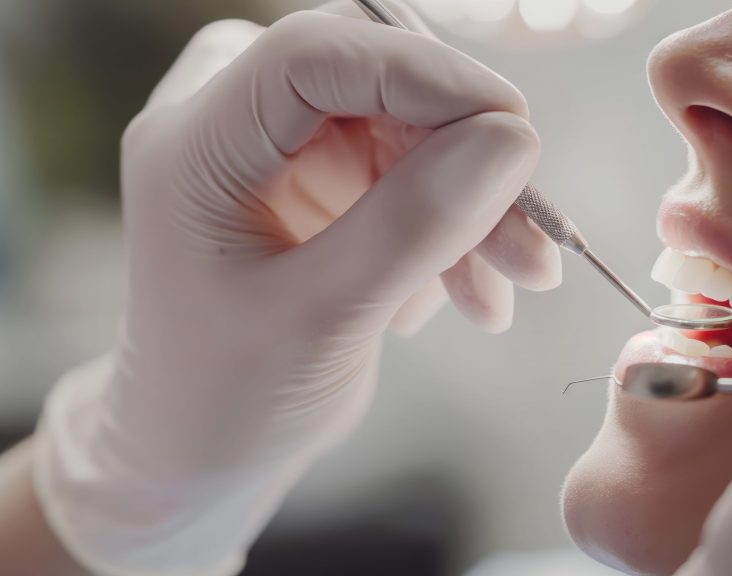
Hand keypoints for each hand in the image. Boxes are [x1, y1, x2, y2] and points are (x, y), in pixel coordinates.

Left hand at [33, 3, 558, 574]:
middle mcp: (231, 120)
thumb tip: (514, 141)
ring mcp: (277, 145)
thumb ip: (414, 225)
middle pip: (376, 83)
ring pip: (410, 126)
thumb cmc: (231, 395)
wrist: (204, 446)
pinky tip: (468, 293)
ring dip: (474, 202)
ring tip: (515, 281)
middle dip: (465, 155)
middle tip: (531, 237)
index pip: (319, 55)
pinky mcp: (317, 175)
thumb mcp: (323, 319)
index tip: (517, 134)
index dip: (428, 76)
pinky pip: (413, 167)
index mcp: (195, 143)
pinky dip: (453, 226)